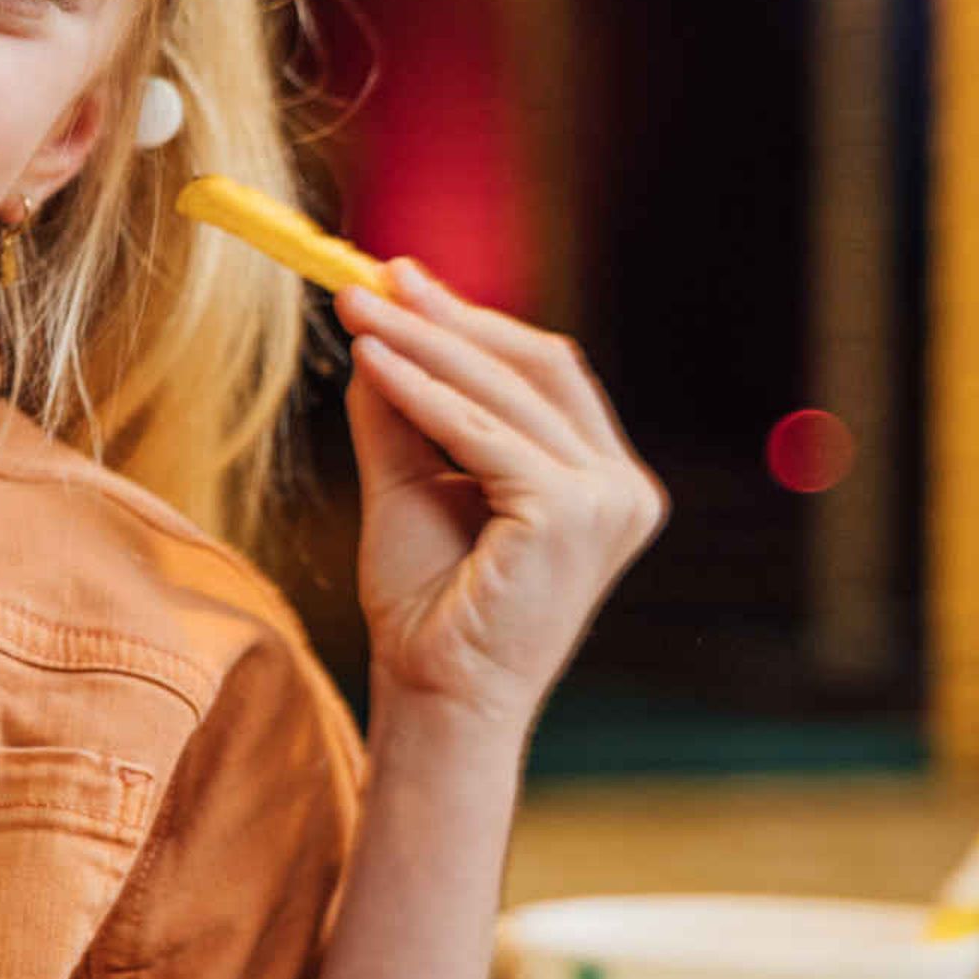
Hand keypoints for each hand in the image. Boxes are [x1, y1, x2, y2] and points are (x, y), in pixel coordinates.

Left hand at [338, 261, 667, 742]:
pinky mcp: (571, 516)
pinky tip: (371, 363)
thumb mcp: (413, 484)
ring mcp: (608, 502)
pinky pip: (483, 435)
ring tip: (357, 312)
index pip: (545, 375)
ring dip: (425, 345)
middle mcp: (622, 490)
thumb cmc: (430, 608)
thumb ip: (404, 410)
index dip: (474, 322)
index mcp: (603, 483)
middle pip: (535, 368)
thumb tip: (375, 327)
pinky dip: (423, 393)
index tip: (402, 281)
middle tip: (374, 278)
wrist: (436, 699)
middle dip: (449, 319)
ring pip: (505, 393)